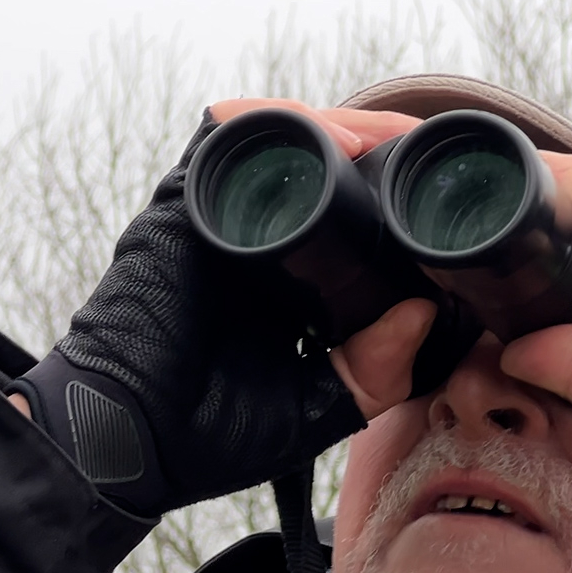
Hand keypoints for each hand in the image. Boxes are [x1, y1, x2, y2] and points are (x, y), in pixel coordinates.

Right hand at [8, 101, 435, 516]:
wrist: (128, 445)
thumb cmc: (208, 436)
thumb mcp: (317, 407)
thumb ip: (373, 371)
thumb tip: (426, 313)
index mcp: (284, 283)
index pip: (343, 220)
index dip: (392, 202)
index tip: (444, 205)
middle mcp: (251, 244)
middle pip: (319, 171)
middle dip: (376, 151)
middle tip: (427, 158)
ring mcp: (215, 222)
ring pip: (279, 145)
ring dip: (338, 130)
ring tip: (390, 141)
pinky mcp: (181, 208)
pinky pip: (226, 142)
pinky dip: (277, 127)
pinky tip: (330, 140)